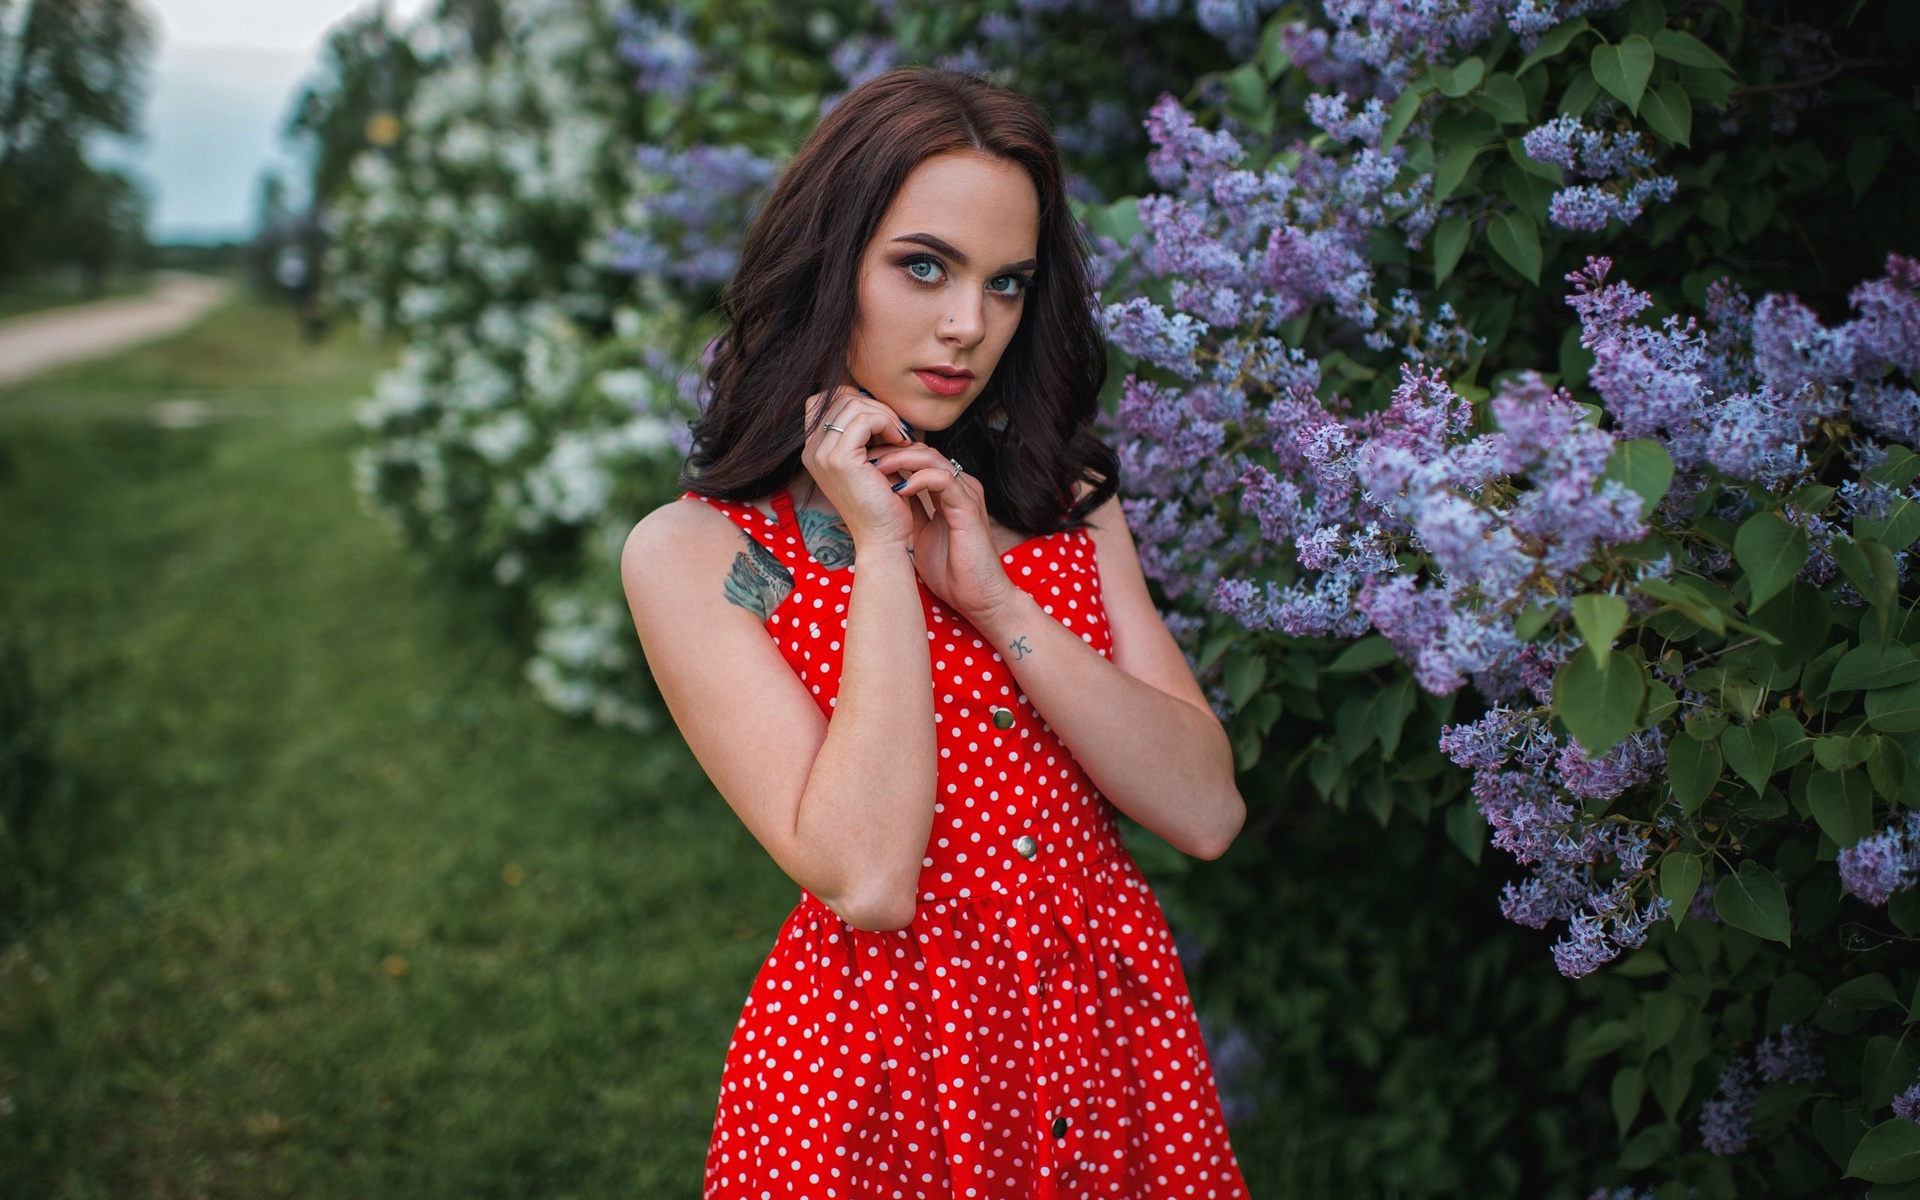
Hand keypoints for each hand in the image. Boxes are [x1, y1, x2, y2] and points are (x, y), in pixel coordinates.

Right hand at [799, 387, 916, 548]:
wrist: (884, 537)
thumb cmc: (883, 500)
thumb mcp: (869, 458)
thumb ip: (864, 431)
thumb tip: (873, 397)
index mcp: (814, 450)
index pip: (826, 399)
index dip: (857, 400)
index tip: (884, 421)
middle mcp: (811, 450)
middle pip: (841, 396)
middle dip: (876, 406)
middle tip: (899, 429)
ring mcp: (821, 454)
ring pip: (854, 403)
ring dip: (886, 415)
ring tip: (902, 437)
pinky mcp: (839, 459)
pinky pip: (865, 419)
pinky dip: (888, 424)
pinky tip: (902, 442)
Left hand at [868, 445, 1018, 620]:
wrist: (978, 597)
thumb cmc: (951, 570)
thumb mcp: (921, 533)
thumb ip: (910, 511)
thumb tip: (885, 497)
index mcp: (948, 491)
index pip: (919, 459)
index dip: (891, 457)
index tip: (863, 463)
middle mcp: (959, 487)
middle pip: (924, 452)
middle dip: (892, 451)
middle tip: (865, 458)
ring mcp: (966, 495)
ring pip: (933, 459)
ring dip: (902, 459)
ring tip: (877, 467)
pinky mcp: (969, 508)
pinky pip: (944, 480)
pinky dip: (919, 478)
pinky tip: (898, 489)